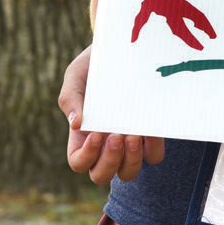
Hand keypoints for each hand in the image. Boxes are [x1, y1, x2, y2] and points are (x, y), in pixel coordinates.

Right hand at [58, 45, 164, 185]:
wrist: (126, 49)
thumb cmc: (95, 64)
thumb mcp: (77, 75)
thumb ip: (70, 98)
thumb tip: (76, 124)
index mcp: (83, 135)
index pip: (79, 163)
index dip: (87, 156)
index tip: (97, 133)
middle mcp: (105, 144)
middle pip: (102, 175)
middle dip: (109, 161)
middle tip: (117, 135)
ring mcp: (129, 141)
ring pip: (128, 172)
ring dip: (130, 160)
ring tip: (133, 135)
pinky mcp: (151, 133)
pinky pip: (153, 156)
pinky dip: (152, 149)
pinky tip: (150, 130)